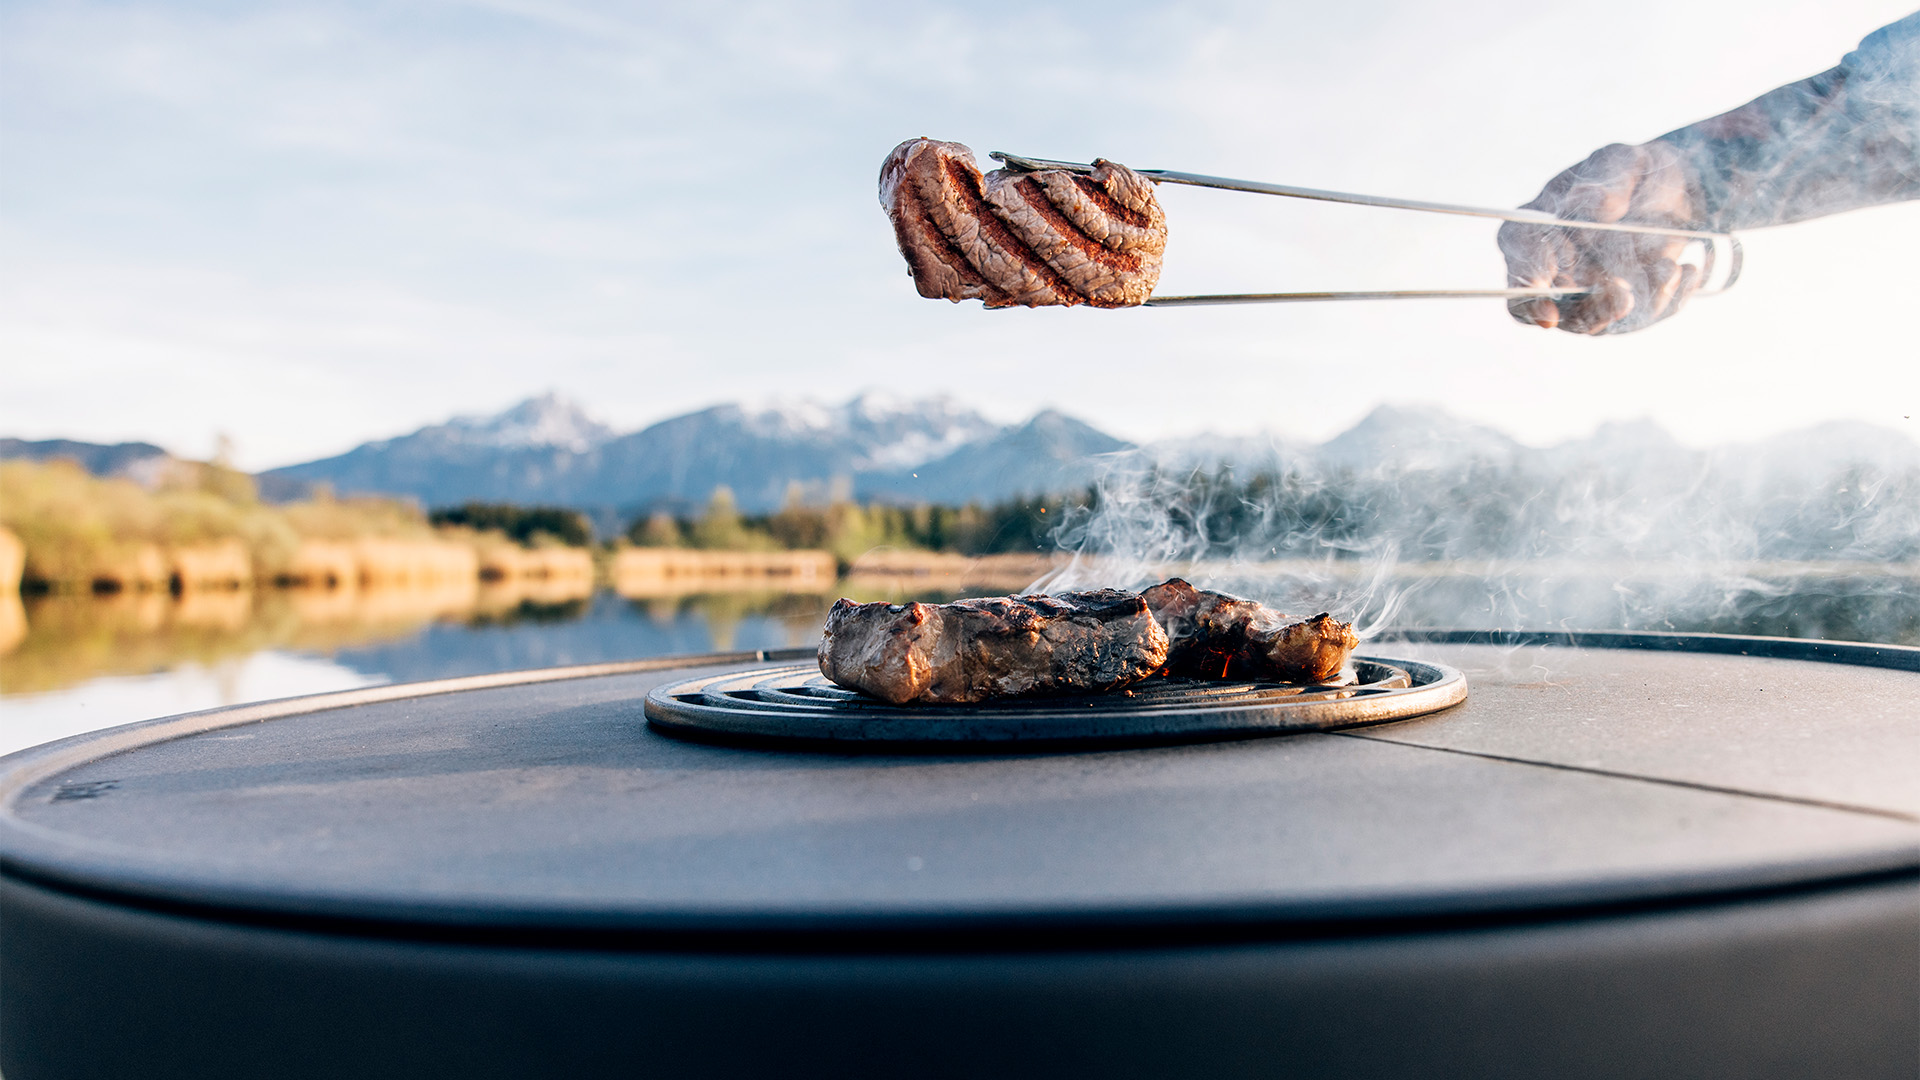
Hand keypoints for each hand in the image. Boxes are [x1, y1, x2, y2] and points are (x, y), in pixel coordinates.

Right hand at [1498, 142, 1703, 334]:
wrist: (1676, 193)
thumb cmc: (1636, 173)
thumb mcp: (1625, 162)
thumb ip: (1608, 182)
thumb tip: (1588, 204)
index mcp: (1538, 227)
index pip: (1520, 258)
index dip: (1527, 281)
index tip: (1547, 293)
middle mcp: (1551, 269)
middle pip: (1549, 307)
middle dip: (1590, 307)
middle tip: (1625, 295)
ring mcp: (1581, 294)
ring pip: (1592, 322)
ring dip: (1633, 305)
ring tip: (1670, 268)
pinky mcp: (1615, 308)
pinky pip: (1632, 320)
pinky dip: (1663, 301)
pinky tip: (1684, 270)